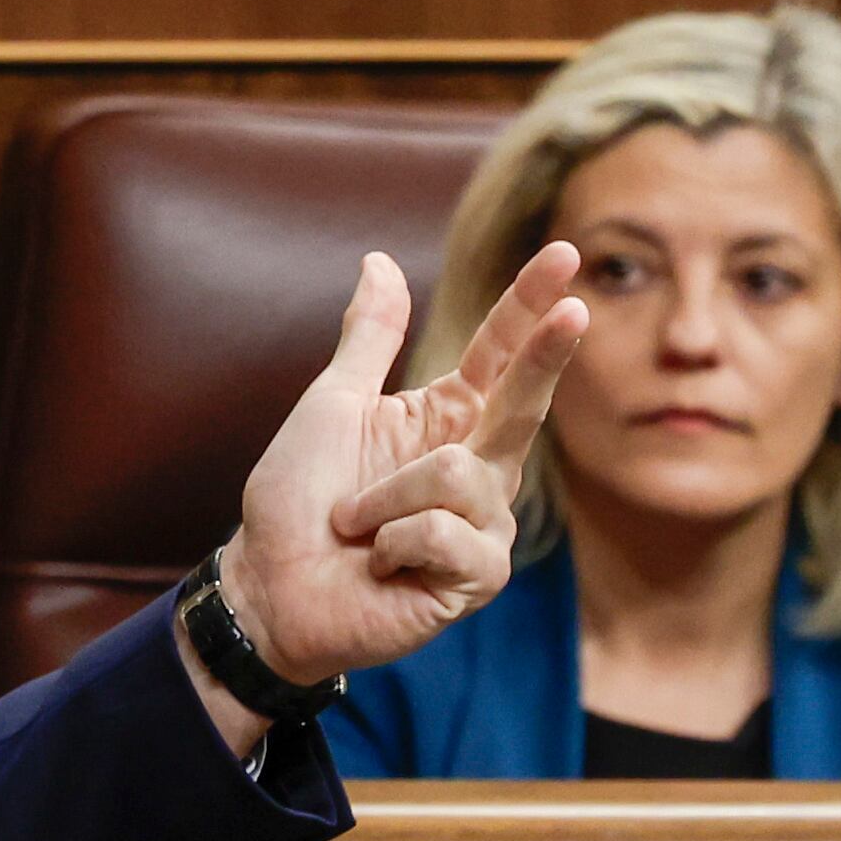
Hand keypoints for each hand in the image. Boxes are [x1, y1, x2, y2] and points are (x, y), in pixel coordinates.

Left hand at [223, 241, 587, 686]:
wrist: (266, 587)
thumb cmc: (295, 502)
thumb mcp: (330, 406)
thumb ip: (368, 338)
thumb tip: (379, 260)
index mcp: (446, 420)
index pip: (499, 354)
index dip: (529, 305)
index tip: (562, 253)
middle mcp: (477, 468)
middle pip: (523, 403)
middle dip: (545, 356)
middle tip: (574, 310)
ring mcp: (483, 525)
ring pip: (459, 477)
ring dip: (384, 499)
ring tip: (354, 526)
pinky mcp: (477, 577)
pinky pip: (451, 536)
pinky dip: (396, 544)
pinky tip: (381, 565)